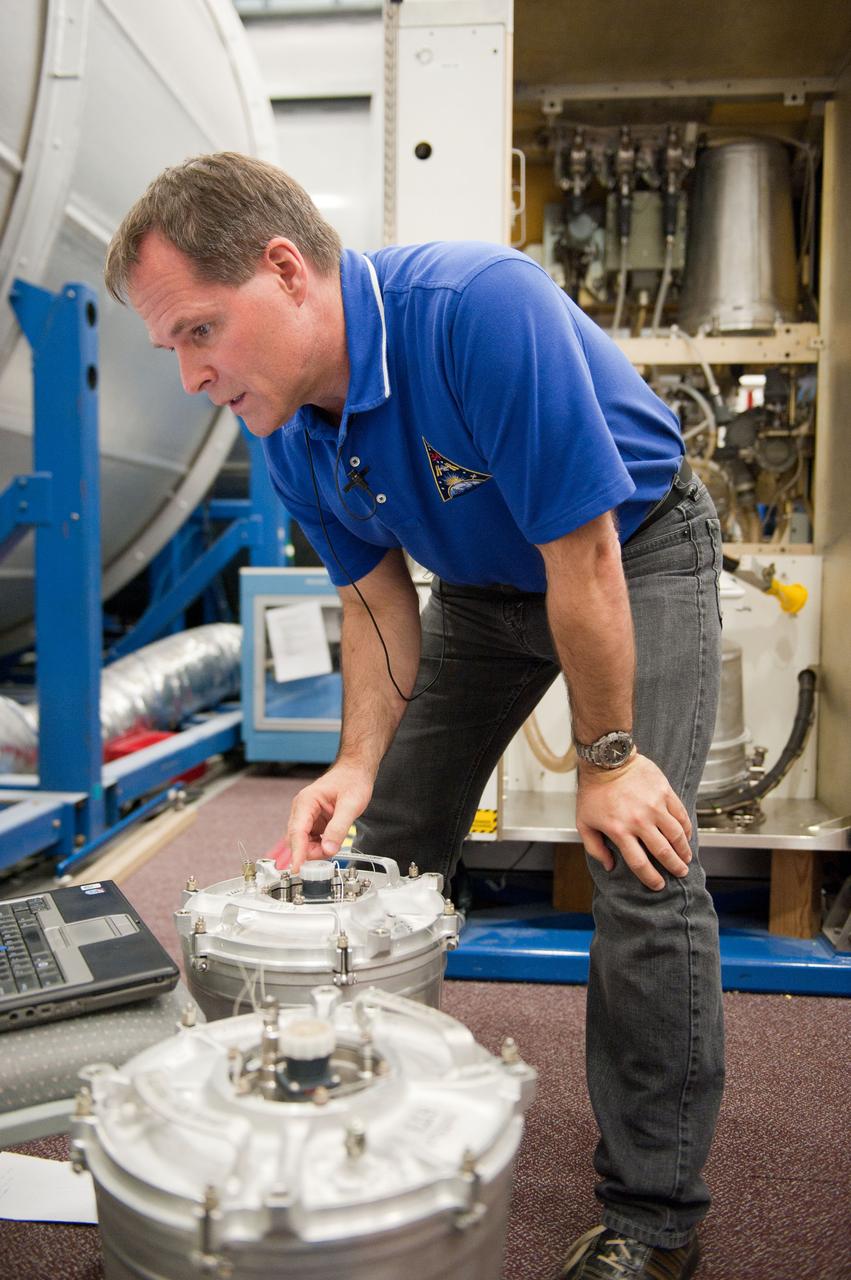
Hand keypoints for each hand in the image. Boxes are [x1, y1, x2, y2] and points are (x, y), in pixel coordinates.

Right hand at [271, 762, 373, 873]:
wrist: (355, 772)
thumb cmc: (352, 780)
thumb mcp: (350, 805)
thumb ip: (339, 828)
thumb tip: (328, 849)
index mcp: (306, 802)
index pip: (297, 832)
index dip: (297, 852)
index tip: (296, 869)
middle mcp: (302, 809)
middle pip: (297, 840)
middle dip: (311, 852)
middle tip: (330, 852)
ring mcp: (306, 816)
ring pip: (303, 843)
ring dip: (316, 850)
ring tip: (334, 845)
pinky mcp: (313, 822)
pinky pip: (311, 840)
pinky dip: (320, 846)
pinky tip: (332, 842)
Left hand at [576, 752, 692, 890]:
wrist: (607, 759)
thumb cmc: (593, 791)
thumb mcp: (584, 822)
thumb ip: (594, 847)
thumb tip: (609, 866)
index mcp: (620, 831)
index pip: (640, 863)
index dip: (651, 878)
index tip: (658, 885)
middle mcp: (639, 821)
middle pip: (663, 852)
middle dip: (674, 867)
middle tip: (680, 873)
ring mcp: (654, 806)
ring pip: (677, 835)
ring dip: (684, 850)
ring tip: (686, 858)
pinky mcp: (665, 792)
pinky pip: (680, 815)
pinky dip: (686, 828)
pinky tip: (687, 836)